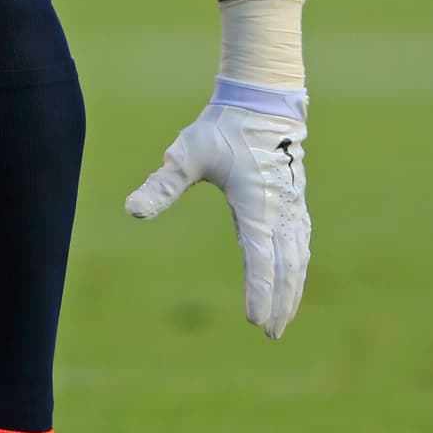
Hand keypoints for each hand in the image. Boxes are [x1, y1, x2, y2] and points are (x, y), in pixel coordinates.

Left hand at [125, 93, 309, 338]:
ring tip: (284, 318)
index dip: (259, 292)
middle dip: (280, 302)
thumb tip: (130, 209)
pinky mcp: (296, 198)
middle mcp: (281, 209)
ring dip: (293, 289)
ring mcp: (293, 204)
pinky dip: (299, 266)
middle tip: (270, 334)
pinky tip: (295, 277)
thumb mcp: (187, 154)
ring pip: (299, 256)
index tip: (255, 321)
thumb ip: (162, 184)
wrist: (262, 99)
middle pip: (286, 267)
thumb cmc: (222, 127)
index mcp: (257, 204)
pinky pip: (302, 241)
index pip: (261, 258)